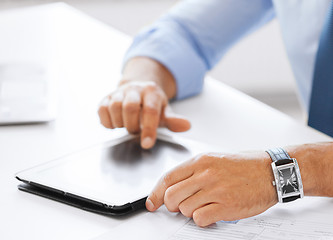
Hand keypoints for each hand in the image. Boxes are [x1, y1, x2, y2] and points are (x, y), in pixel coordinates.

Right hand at [98, 81, 190, 148]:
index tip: (147, 144)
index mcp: (152, 91)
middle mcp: (135, 88)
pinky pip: (101, 109)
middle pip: (130, 107)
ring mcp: (119, 92)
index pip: (150, 111)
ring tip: (126, 126)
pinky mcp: (106, 97)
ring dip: (120, 123)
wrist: (137, 89)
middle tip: (136, 131)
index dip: (148, 129)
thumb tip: (186, 126)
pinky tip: (115, 124)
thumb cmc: (152, 105)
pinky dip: (107, 121)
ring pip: (114, 106)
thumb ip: (173, 120)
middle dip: (132, 125)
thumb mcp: (165, 111)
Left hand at [145, 152, 277, 226]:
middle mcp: (205, 174)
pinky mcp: (226, 206)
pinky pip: (200, 219)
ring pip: (184, 209)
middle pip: (172, 196)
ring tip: (204, 206)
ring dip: (189, 212)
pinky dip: (202, 220)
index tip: (152, 202)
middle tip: (180, 206)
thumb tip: (173, 187)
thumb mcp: (215, 160)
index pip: (168, 178)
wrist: (271, 171)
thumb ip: (194, 172)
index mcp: (200, 161)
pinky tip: (212, 212)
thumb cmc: (244, 166)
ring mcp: (215, 190)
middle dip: (172, 205)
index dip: (156, 193)